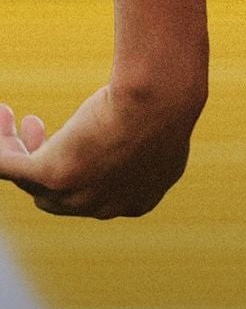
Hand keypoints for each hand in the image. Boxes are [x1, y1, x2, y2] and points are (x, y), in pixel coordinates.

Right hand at [0, 83, 198, 217]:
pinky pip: (8, 167)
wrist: (161, 101)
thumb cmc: (167, 101)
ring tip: (6, 115)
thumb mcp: (164, 124)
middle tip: (35, 124)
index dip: (77, 167)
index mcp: (137, 200)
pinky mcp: (52, 176)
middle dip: (42, 160)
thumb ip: (149, 133)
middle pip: (57, 194)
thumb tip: (142, 116)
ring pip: (29, 180)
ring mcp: (77, 197)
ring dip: (13, 150)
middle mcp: (104, 207)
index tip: (72, 138)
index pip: (95, 193)